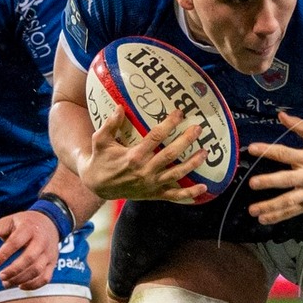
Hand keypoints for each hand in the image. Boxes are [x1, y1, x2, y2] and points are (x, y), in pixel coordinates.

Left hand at [0, 209, 59, 288]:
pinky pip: (45, 278)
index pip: (16, 242)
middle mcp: (41, 241)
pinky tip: (20, 286)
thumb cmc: (24, 224)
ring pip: (37, 270)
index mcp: (29, 228)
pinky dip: (33, 285)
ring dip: (20, 279)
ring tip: (6, 283)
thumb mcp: (11, 221)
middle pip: (29, 258)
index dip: (4, 253)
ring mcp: (49, 253)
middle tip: (0, 276)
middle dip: (14, 270)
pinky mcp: (52, 263)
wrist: (49, 223)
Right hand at [81, 109, 206, 202]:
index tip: (180, 113)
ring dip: (192, 164)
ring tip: (205, 153)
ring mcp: (151, 184)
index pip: (156, 137)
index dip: (169, 124)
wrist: (97, 185)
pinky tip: (204, 187)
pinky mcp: (154, 194)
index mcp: (133, 156)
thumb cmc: (100, 159)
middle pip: (170, 154)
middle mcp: (145, 171)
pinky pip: (174, 195)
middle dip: (186, 141)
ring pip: (177, 174)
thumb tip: (120, 107)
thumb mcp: (100, 140)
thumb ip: (110, 124)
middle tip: (198, 128)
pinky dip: (190, 194)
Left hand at [244, 110, 302, 223]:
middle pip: (286, 179)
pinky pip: (292, 211)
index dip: (268, 150)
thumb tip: (280, 115)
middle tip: (252, 184)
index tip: (252, 149)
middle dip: (269, 182)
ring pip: (288, 200)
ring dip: (270, 206)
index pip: (285, 153)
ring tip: (253, 210)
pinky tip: (263, 219)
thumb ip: (299, 125)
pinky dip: (278, 216)